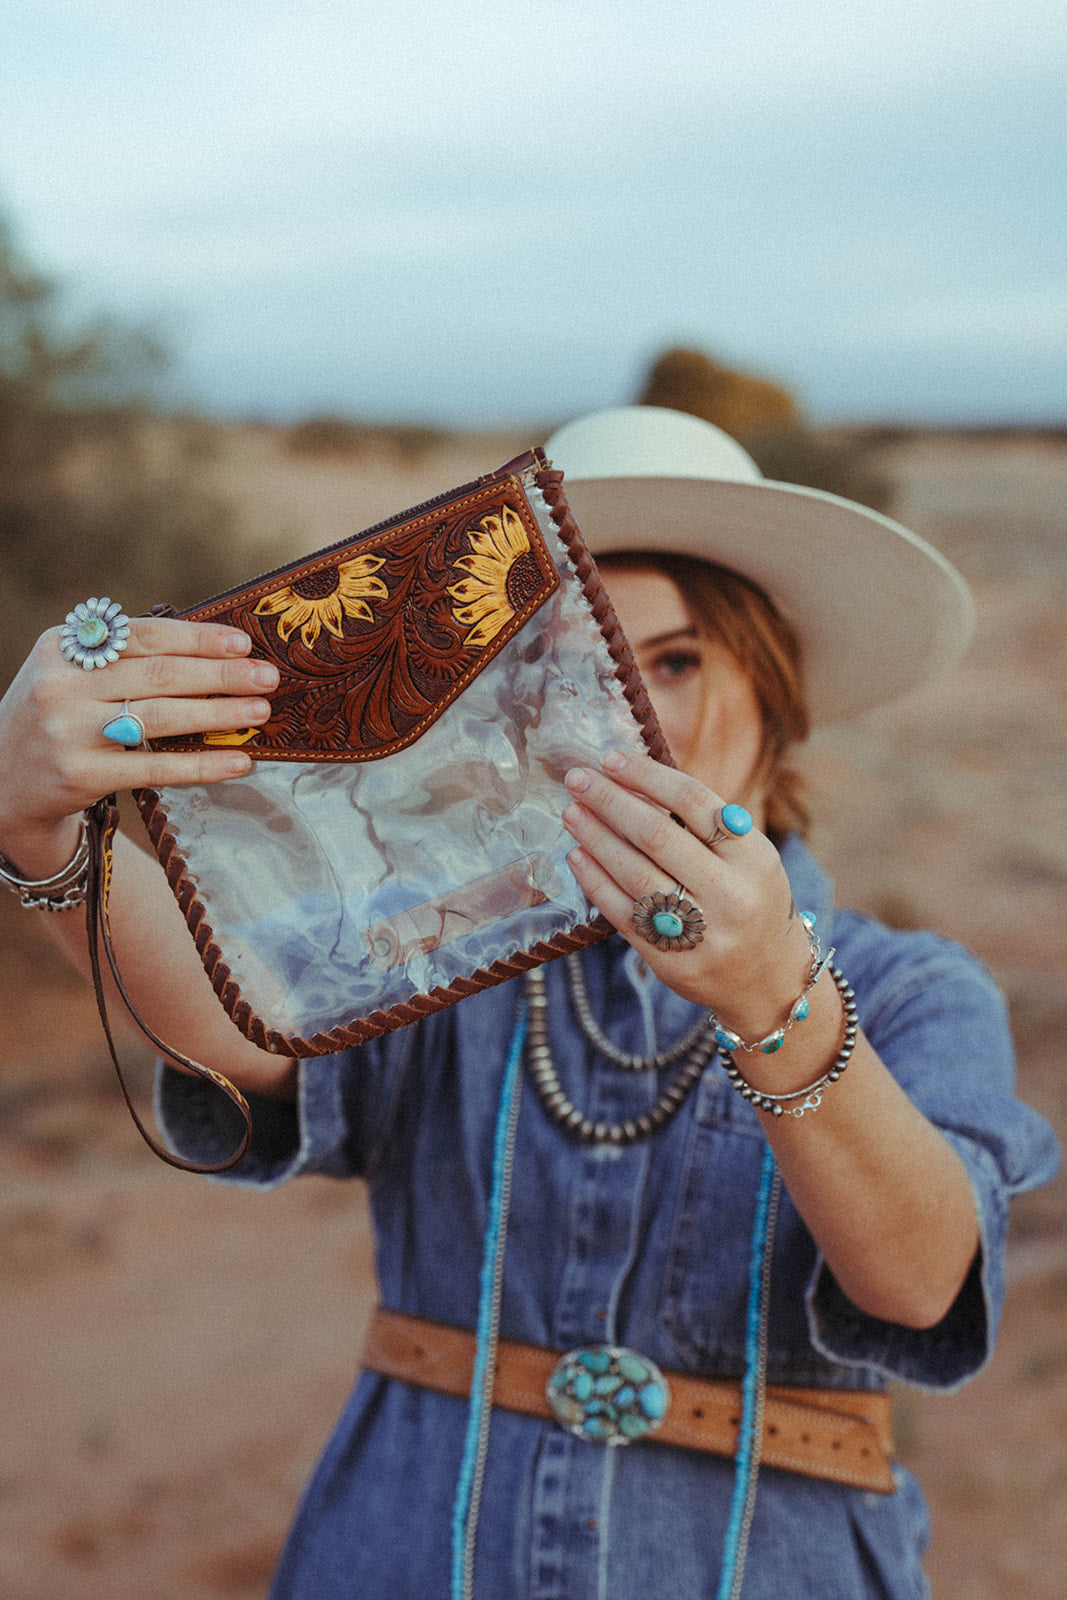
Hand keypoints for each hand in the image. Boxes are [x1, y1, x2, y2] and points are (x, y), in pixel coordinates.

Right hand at [0, 618, 277, 874]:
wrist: (1, 779)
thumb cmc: (56, 717)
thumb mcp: (72, 674)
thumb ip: (126, 659)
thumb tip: (214, 653)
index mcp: (63, 646)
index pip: (144, 637)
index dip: (198, 639)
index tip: (242, 644)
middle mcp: (61, 685)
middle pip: (158, 675)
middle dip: (220, 676)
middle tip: (267, 678)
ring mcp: (68, 731)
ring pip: (160, 718)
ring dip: (218, 714)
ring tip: (259, 712)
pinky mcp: (80, 775)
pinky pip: (155, 767)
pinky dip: (201, 764)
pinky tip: (237, 761)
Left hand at [561, 747, 813, 1035]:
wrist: (767, 980)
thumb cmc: (751, 900)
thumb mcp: (751, 859)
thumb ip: (706, 826)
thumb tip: (635, 780)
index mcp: (754, 857)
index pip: (694, 801)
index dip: (647, 776)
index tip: (611, 759)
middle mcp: (730, 893)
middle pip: (657, 835)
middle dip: (610, 801)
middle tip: (577, 780)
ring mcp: (700, 931)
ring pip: (634, 873)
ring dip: (596, 837)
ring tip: (572, 813)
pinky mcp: (671, 960)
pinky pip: (623, 913)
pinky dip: (595, 881)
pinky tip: (578, 857)